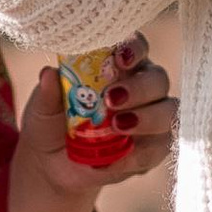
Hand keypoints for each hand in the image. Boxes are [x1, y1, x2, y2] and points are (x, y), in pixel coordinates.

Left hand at [5, 34, 176, 211]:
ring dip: (147, 119)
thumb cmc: (51, 124)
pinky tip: (111, 161)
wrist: (53, 165)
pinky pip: (160, 148)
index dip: (134, 48)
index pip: (137, 47)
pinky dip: (136, 155)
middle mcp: (141, 87)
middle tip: (111, 100)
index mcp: (118, 65)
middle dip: (139, 88)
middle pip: (157, 79)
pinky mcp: (153, 148)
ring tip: (116, 128)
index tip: (119, 58)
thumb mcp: (42, 110)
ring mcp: (152, 117)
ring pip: (169, 111)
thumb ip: (48, 93)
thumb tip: (48, 73)